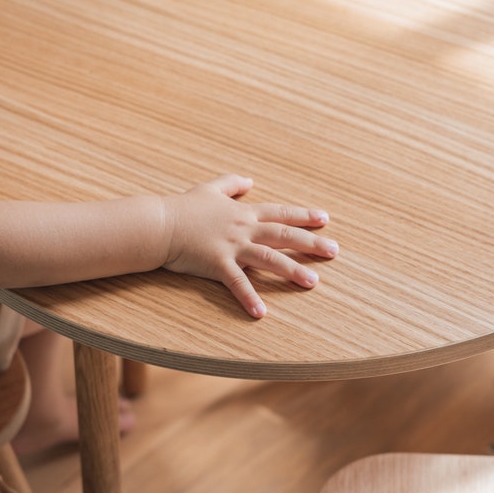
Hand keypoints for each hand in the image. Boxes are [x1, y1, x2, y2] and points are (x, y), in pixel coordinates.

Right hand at [161, 174, 338, 317]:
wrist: (159, 223)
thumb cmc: (182, 207)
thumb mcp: (209, 189)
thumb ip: (231, 183)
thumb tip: (249, 180)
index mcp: (243, 212)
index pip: (280, 213)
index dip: (303, 215)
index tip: (325, 219)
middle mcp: (243, 228)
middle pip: (284, 235)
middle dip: (311, 243)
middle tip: (334, 251)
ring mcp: (232, 246)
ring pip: (269, 258)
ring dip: (292, 270)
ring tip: (313, 282)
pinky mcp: (217, 264)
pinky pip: (237, 283)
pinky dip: (250, 297)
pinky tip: (262, 312)